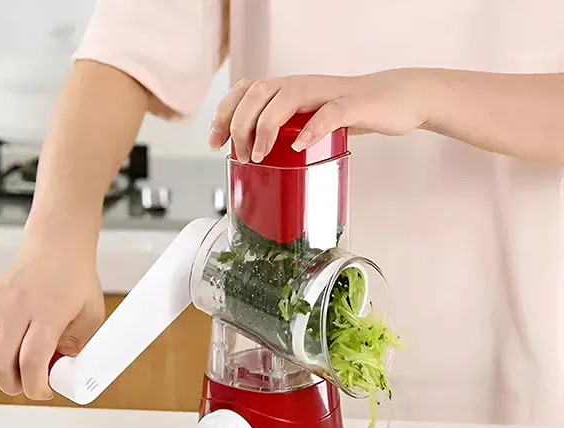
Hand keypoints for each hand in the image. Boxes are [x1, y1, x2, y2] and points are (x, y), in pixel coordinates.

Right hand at [0, 243, 104, 399]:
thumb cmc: (75, 279)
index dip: (35, 386)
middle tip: (29, 385)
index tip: (44, 391)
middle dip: (14, 386)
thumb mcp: (91, 315)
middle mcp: (16, 308)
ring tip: (12, 374)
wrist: (57, 249)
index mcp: (47, 313)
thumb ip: (77, 345)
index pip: (32, 361)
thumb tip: (60, 371)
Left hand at [209, 69, 429, 162]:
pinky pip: (330, 113)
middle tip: (240, 156)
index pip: (246, 91)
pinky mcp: (354, 105)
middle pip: (257, 92)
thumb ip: (288, 132)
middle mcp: (303, 85)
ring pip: (285, 98)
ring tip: (258, 155)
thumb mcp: (311, 122)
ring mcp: (328, 93)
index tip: (214, 142)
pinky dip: (312, 129)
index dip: (224, 113)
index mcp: (289, 90)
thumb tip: (258, 156)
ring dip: (264, 127)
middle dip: (238, 124)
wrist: (398, 100)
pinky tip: (299, 146)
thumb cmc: (352, 113)